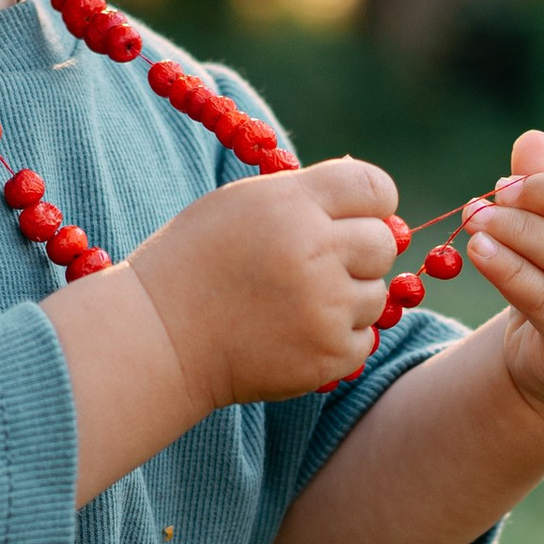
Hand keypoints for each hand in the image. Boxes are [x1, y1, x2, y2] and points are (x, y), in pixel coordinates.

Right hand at [126, 155, 401, 409]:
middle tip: (319, 266)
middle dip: (360, 252)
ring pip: (376, 295)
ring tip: (293, 304)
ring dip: (347, 299)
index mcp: (293, 204)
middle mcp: (316, 252)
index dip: (372, 203)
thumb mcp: (242, 205)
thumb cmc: (196, 263)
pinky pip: (363, 340)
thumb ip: (306, 197)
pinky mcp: (329, 355)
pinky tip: (293, 334)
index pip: (375, 188)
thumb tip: (373, 199)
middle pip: (383, 243)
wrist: (160, 339)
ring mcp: (326, 308)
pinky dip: (337, 340)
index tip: (356, 218)